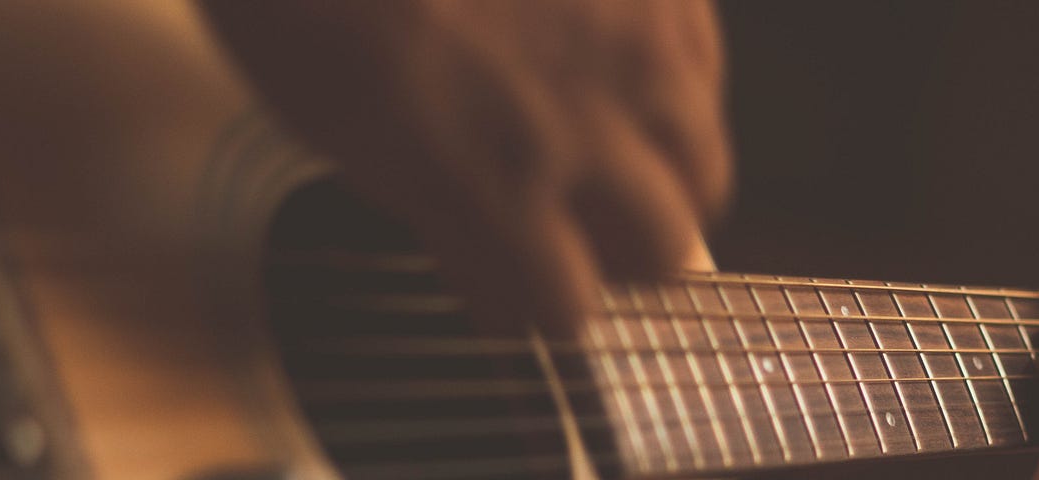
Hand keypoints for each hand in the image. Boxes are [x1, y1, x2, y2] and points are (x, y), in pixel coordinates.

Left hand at [199, 1, 729, 329]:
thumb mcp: (332, 121)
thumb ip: (431, 206)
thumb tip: (482, 255)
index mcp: (492, 177)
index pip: (565, 307)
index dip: (537, 304)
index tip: (517, 287)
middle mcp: (589, 119)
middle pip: (667, 250)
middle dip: (619, 258)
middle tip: (579, 234)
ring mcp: (639, 42)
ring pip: (705, 164)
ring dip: (661, 182)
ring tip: (611, 153)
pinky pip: (706, 69)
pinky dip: (674, 93)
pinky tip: (620, 70)